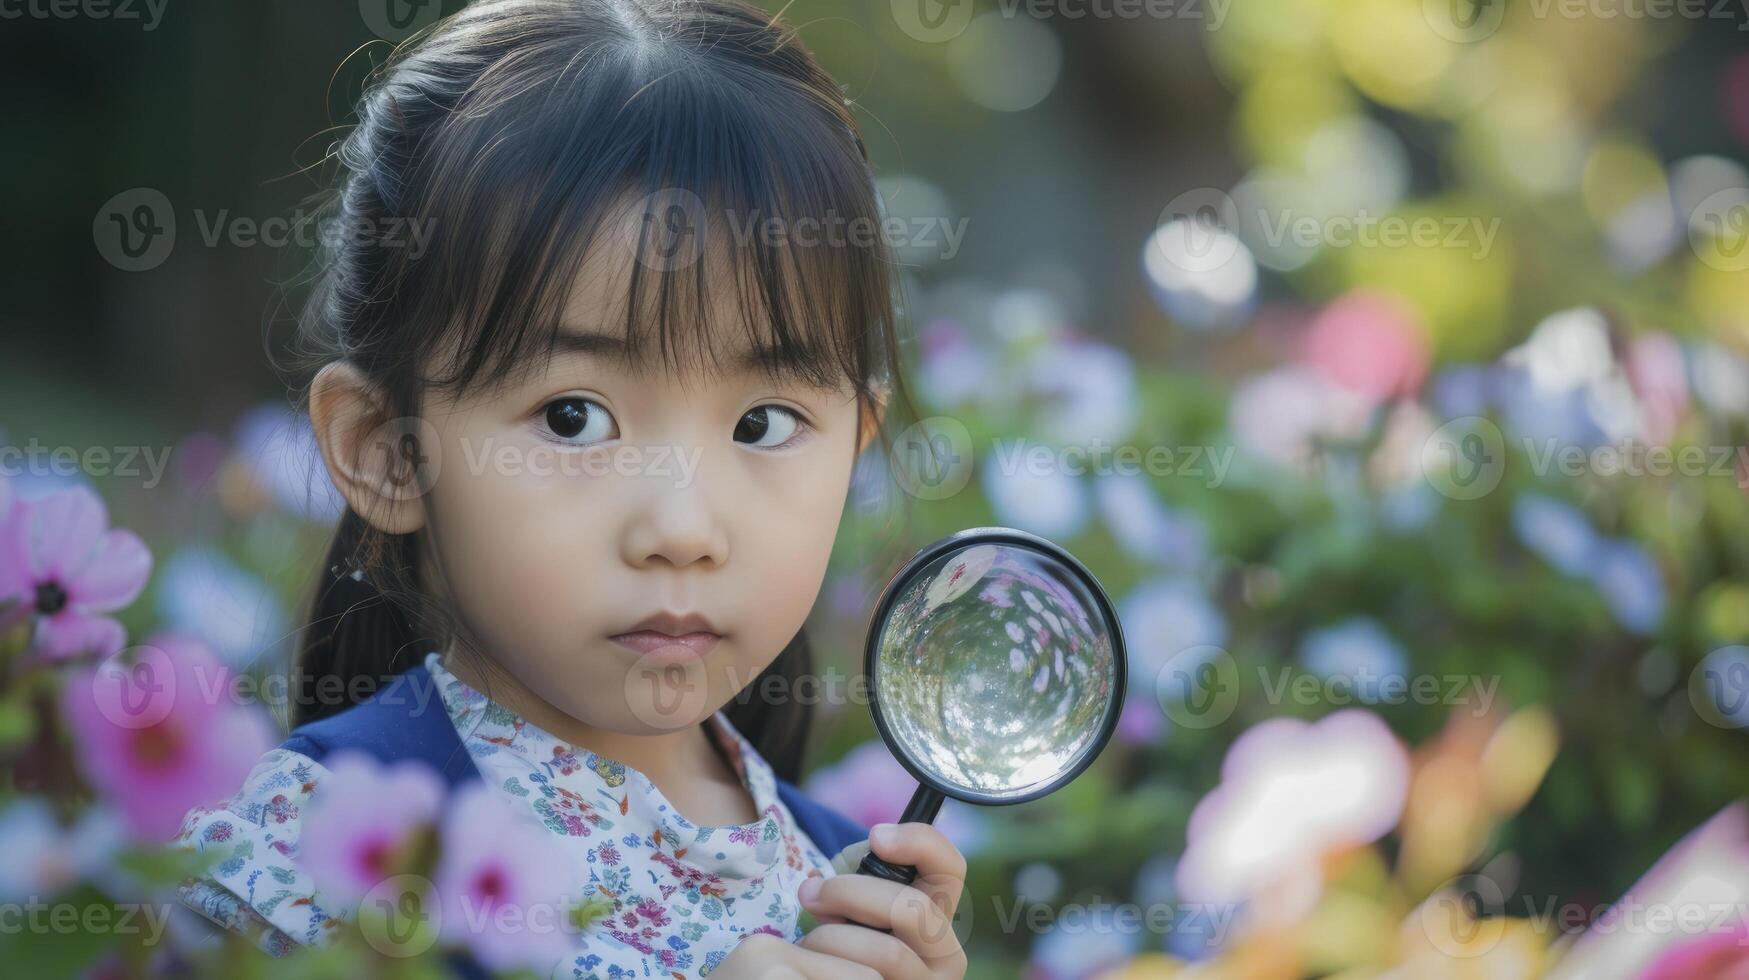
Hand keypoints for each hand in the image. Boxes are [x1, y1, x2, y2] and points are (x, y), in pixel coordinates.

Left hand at [794, 822, 968, 978]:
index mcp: (940, 916)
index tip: (876, 836)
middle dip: (851, 893)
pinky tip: (813, 963)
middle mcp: (946, 955)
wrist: (837, 978)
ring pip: (888, 952)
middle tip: (810, 892)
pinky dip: (830, 966)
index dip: (919, 842)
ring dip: (834, 938)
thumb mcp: (855, 900)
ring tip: (808, 940)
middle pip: (913, 909)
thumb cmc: (843, 937)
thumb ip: (854, 877)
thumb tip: (821, 882)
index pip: (951, 867)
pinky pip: (863, 977)